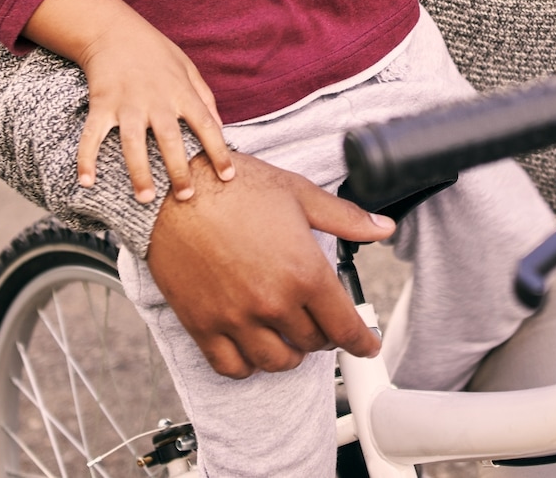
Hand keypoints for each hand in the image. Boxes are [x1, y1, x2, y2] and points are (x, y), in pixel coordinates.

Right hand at [23, 0, 234, 201]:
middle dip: (178, 170)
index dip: (219, 151)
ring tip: (145, 199)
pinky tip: (86, 182)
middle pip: (170, 139)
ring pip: (133, 143)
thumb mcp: (187, 68)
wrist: (114, 30)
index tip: (227, 177)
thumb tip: (221, 127)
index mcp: (181, 92)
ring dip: (139, 172)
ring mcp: (127, 103)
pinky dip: (86, 158)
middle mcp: (156, 100)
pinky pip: (92, 135)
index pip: (207, 125)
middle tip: (185, 198)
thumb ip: (205, 97)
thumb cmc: (156, 52)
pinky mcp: (101, 104)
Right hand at [147, 153, 395, 377]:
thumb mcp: (298, 194)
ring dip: (290, 354)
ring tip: (289, 336)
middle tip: (320, 322)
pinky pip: (232, 368)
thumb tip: (382, 229)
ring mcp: (236, 319)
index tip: (367, 346)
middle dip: (323, 336)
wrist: (172, 190)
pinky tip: (253, 347)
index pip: (345, 326)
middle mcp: (273, 302)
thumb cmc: (234, 187)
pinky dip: (248, 365)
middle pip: (313, 344)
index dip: (362, 342)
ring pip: (277, 362)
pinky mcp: (203, 325)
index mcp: (304, 271)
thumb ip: (344, 218)